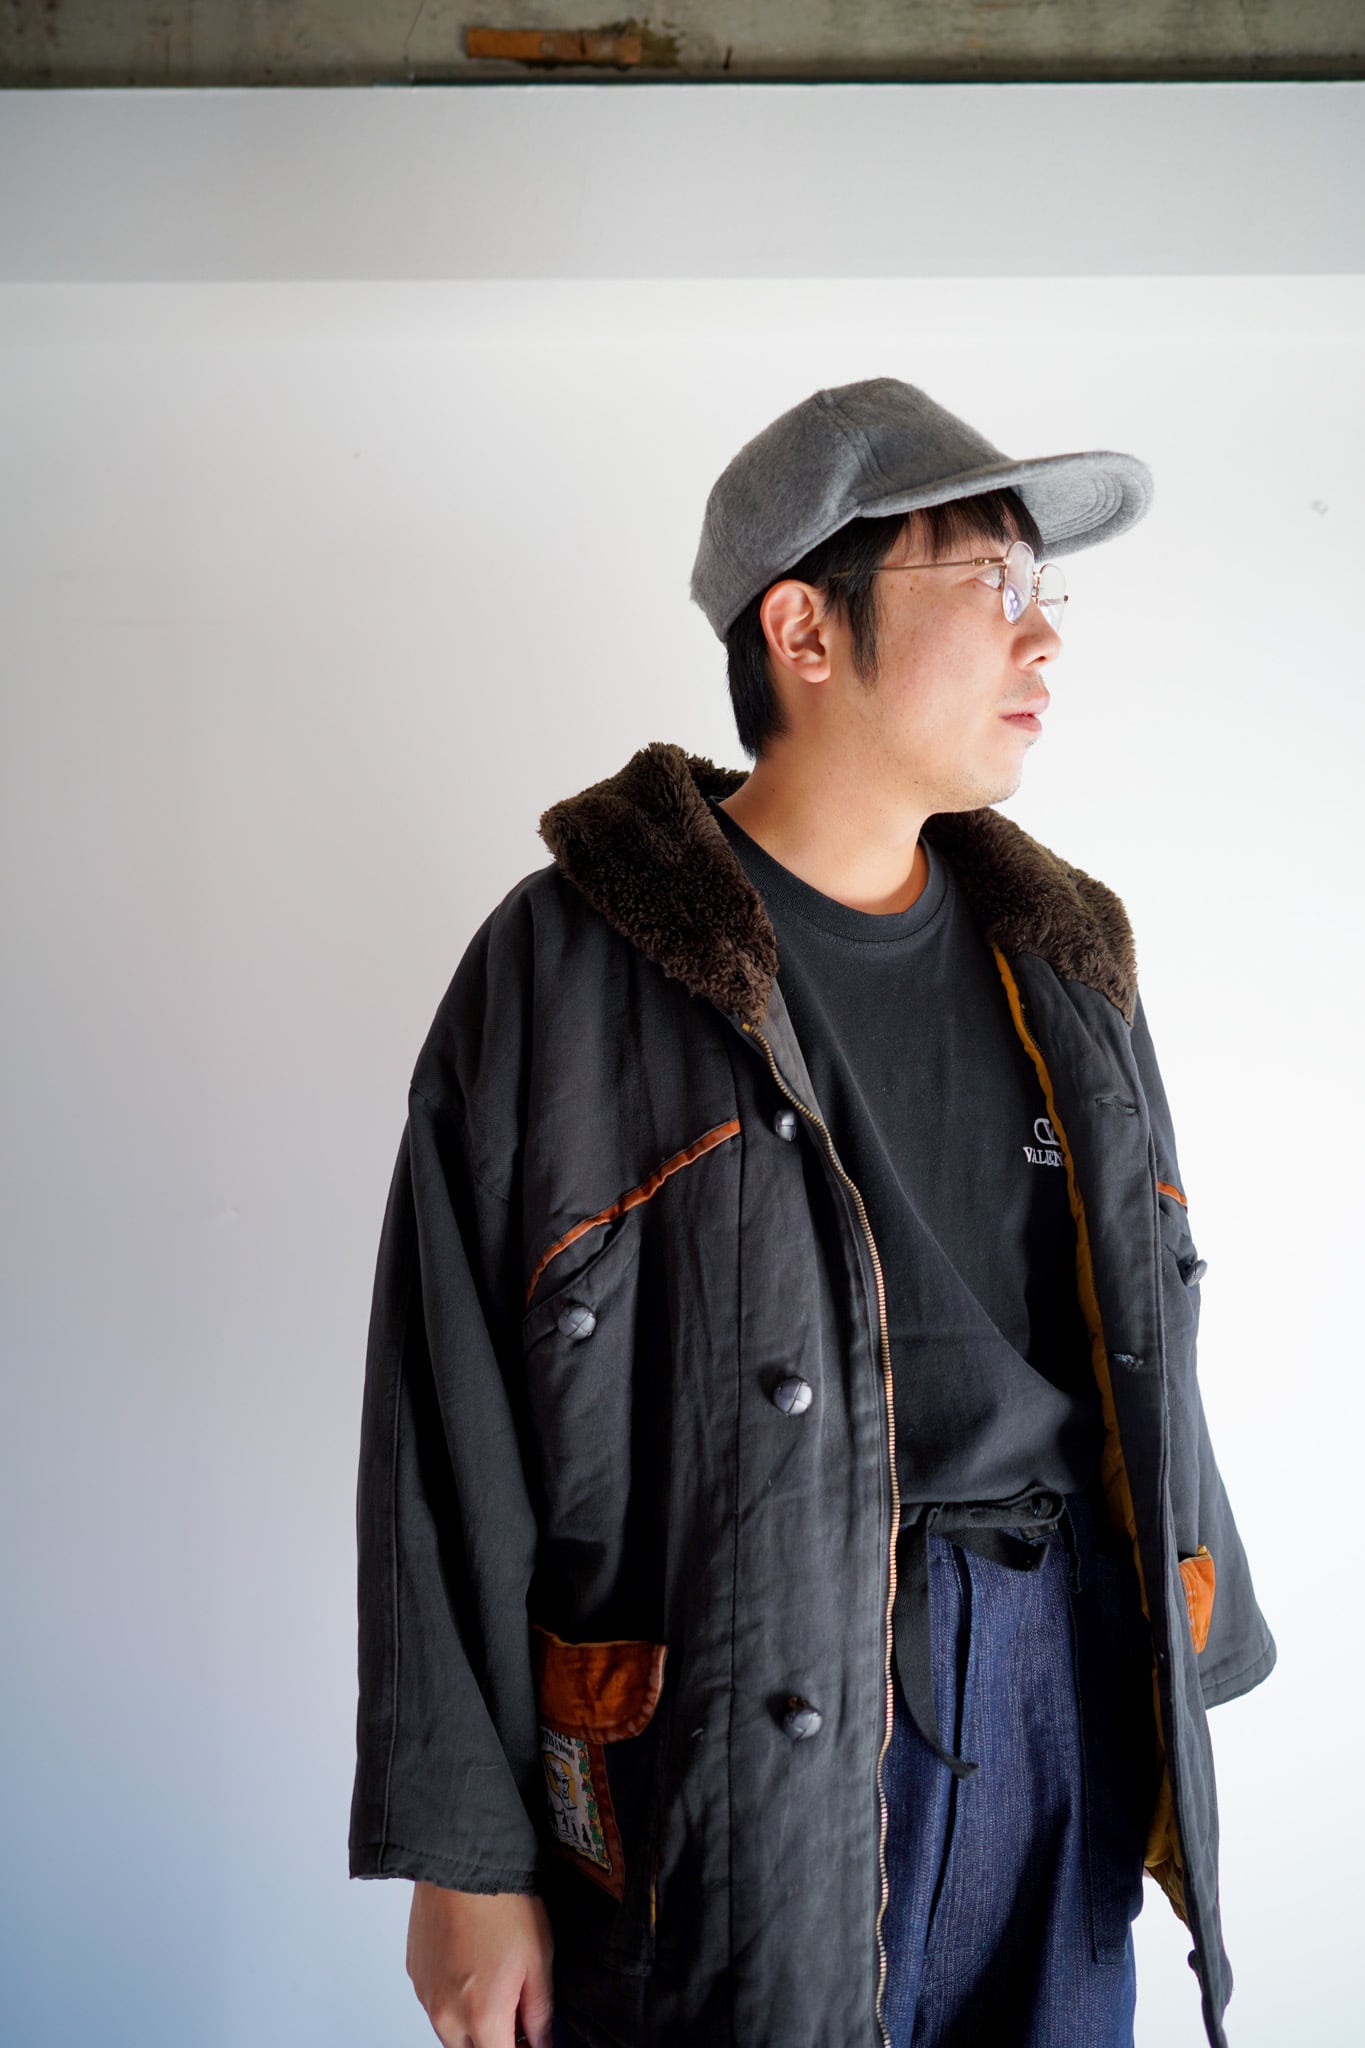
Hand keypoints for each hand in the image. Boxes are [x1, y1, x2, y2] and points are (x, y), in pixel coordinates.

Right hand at [406, 1881, 554, 2047]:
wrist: (461, 1859)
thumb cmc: (503, 1903)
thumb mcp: (539, 1960)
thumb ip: (540, 2013)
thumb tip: (542, 2041)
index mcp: (482, 2018)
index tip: (531, 2039)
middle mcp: (446, 2015)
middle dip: (494, 2041)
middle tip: (516, 2017)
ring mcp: (426, 1995)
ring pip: (450, 2031)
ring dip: (471, 2024)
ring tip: (493, 1985)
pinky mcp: (414, 1972)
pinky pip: (434, 2002)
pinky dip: (453, 1999)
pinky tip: (471, 1967)